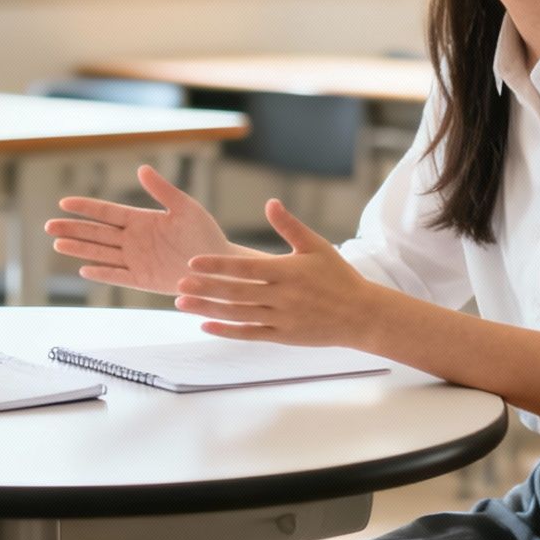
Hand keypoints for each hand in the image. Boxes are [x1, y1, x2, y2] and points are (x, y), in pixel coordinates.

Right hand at [44, 165, 234, 294]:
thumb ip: (163, 190)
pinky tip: (84, 269)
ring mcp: (136, 261)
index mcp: (141, 219)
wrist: (219, 265)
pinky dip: (102, 273)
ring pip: (101, 254)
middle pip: (97, 233)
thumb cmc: (204, 233)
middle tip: (48, 226)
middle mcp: (134, 240)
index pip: (107, 212)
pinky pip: (118, 276)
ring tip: (58, 244)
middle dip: (73, 229)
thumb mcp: (185, 207)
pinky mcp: (143, 280)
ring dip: (80, 250)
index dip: (86, 207)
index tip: (64, 202)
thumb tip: (141, 169)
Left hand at [175, 199, 383, 347]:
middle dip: (205, 288)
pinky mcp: (283, 336)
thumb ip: (289, 226)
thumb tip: (270, 202)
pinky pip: (249, 334)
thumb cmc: (338, 276)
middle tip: (178, 284)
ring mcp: (281, 319)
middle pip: (236, 293)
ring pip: (238, 315)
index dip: (218, 265)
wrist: (361, 314)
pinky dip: (227, 331)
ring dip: (208, 310)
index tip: (194, 262)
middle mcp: (281, 297)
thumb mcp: (316, 246)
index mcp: (287, 272)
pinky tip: (205, 326)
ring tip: (182, 304)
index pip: (245, 268)